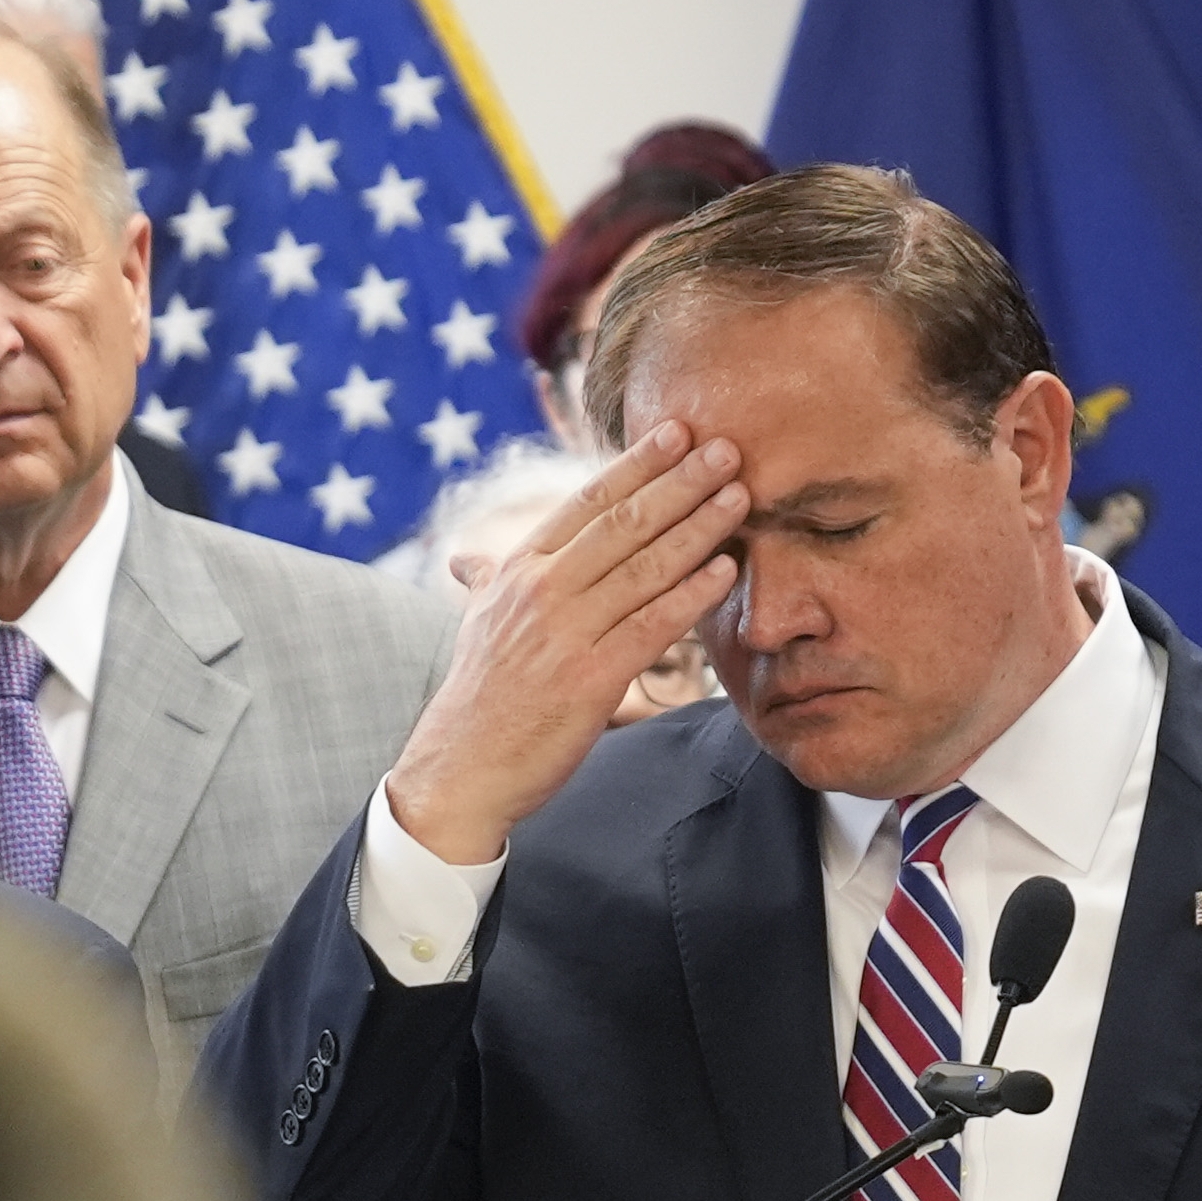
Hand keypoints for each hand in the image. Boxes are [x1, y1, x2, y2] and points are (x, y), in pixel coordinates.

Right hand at [382, 427, 749, 864]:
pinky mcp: (590, 678)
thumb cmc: (480, 698)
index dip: (635, 465)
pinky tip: (725, 572)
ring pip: (643, 567)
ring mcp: (564, 632)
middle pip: (622, 522)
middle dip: (679, 482)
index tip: (676, 433)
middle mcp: (540, 590)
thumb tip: (467, 560)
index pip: (586, 502)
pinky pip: (651, 626)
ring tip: (739, 496)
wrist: (462, 768)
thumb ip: (485, 584)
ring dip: (697, 528)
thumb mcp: (477, 626)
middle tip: (726, 448)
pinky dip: (691, 596)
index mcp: (517, 569)